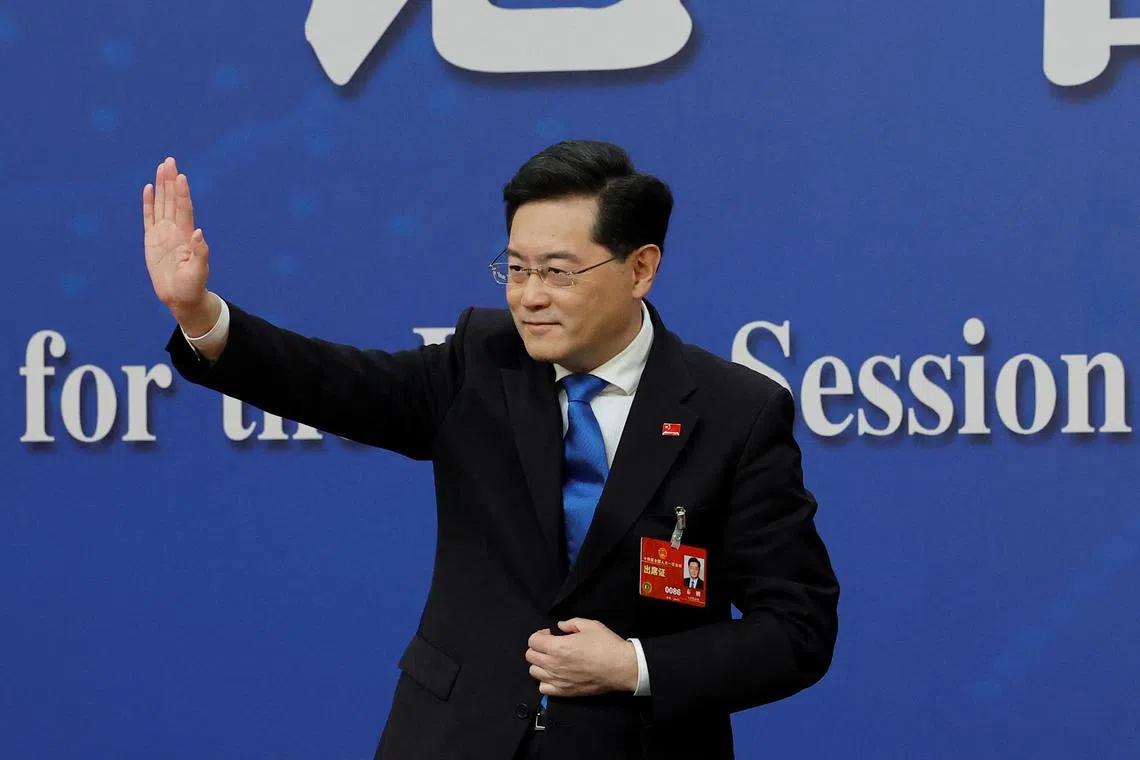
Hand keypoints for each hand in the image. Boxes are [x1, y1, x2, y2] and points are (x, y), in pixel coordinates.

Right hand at [142, 157, 216, 332]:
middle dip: (171, 181)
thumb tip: (198, 232)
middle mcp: (175, 231)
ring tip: (161, 167)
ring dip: (161, 186)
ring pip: (161, 204)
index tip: (181, 176)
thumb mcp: (198, 272)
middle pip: (172, 201)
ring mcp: (163, 234)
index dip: (182, 193)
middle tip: (170, 160)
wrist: (181, 299)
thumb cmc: (192, 287)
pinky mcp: (151, 240)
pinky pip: (148, 218)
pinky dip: (148, 203)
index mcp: (186, 236)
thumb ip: (200, 253)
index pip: (184, 209)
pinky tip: (148, 188)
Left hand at [525, 619, 638, 697]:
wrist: (620, 667)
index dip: (540, 634)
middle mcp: (554, 664)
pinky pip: (543, 688)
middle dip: (538, 648)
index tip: (550, 634)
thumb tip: (560, 626)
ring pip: (534, 672)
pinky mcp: (565, 692)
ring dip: (540, 663)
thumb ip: (571, 623)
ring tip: (552, 660)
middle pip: (530, 656)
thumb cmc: (606, 644)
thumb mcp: (590, 625)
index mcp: (558, 647)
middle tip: (551, 645)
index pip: (533, 641)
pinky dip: (545, 681)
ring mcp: (558, 680)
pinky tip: (556, 675)